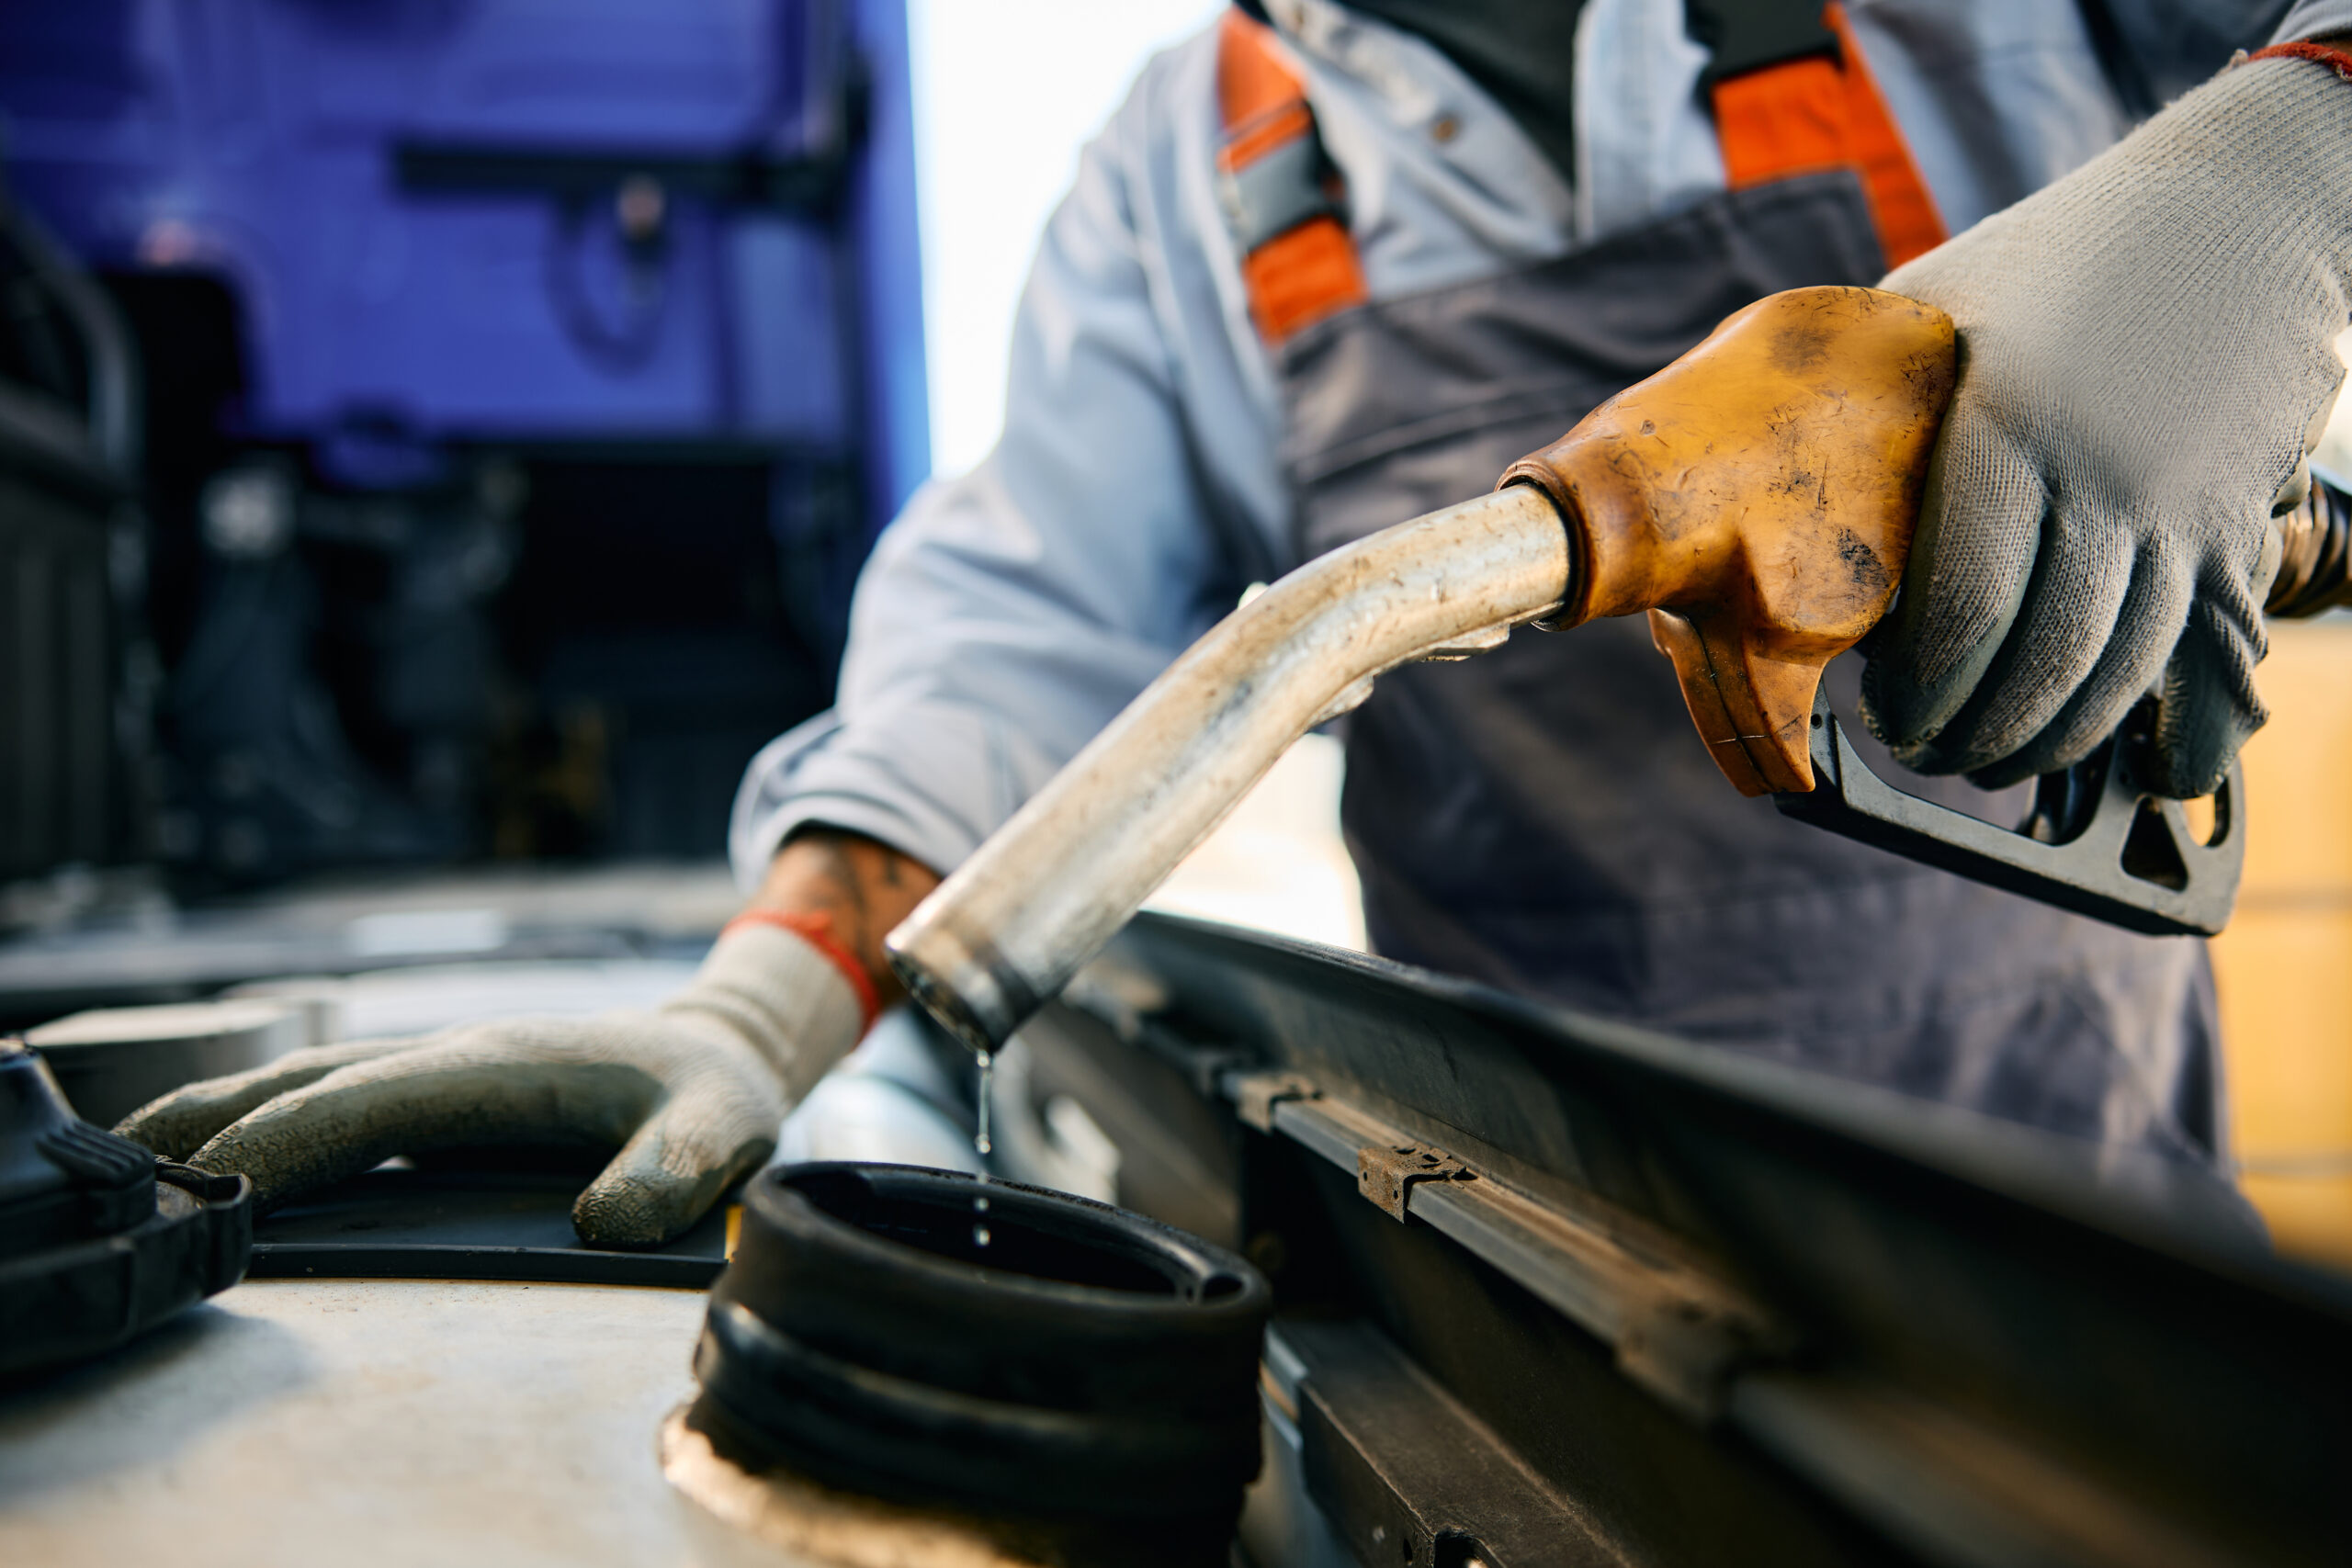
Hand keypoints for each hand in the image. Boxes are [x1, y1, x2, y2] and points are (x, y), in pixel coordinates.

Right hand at [117, 831, 938, 1246]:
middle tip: (136, 1168)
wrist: (718, 1045)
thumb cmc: (713, 1095)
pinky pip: (332, 1095)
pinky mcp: (434, 1086)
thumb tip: (603, 1226)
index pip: (378, 1103)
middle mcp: (453, 1054)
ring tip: (140, 1150)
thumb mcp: (721, 1132)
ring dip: (224, 1109)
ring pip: (309, 1078)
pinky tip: (218, 1145)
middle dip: (225, 1120)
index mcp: (501, 1066)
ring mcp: (437, 1064)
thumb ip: (673, 1176)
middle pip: (315, 1081)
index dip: (302, 1140)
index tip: (230, 1181)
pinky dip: (264, 1113)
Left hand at [1862, 53, 2351, 795]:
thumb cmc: (2059, 258)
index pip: (1956, 615)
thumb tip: (1775, 482)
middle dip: (1969, 736)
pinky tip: (2112, 754)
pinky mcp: (2239, 523)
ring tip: (1993, 755)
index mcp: (2004, 428)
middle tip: (1929, 751)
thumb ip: (1868, 401)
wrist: (2240, 209)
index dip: (1917, 692)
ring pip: (2113, 678)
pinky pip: (2196, 660)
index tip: (1884, 712)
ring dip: (2047, 742)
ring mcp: (2181, 507)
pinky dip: (2153, 729)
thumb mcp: (1938, 310)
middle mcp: (2101, 476)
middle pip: (2032, 667)